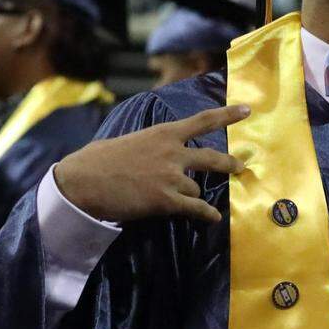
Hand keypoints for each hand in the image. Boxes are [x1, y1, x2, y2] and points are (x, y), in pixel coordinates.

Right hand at [54, 104, 248, 222]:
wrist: (81, 183)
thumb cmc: (96, 161)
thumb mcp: (126, 141)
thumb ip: (147, 145)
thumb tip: (150, 153)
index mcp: (162, 134)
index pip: (202, 121)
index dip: (227, 115)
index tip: (247, 110)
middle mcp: (172, 153)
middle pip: (211, 158)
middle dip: (229, 163)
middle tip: (241, 167)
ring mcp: (171, 177)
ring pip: (195, 189)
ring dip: (190, 195)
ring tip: (177, 201)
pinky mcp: (166, 200)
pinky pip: (195, 208)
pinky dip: (206, 214)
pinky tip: (213, 218)